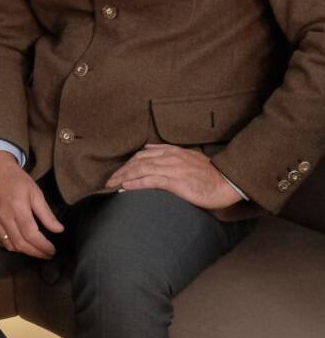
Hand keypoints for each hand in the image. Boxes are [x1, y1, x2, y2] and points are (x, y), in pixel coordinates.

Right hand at [0, 151, 63, 258]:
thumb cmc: (15, 179)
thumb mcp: (35, 192)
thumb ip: (46, 213)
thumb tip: (58, 230)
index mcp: (18, 209)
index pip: (32, 236)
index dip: (43, 247)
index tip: (52, 250)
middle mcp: (4, 218)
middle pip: (21, 244)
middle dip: (36, 253)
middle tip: (46, 254)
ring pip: (9, 245)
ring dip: (23, 251)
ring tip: (35, 251)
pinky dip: (10, 246)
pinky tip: (19, 245)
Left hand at [106, 143, 242, 209]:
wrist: (228, 182)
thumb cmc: (210, 174)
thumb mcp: (189, 157)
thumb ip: (170, 153)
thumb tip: (150, 149)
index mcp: (172, 151)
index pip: (142, 155)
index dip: (128, 163)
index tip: (118, 172)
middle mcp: (169, 157)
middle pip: (137, 161)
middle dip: (121, 171)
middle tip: (109, 181)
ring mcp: (172, 168)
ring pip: (140, 169)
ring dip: (123, 177)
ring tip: (112, 185)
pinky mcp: (176, 181)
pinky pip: (150, 180)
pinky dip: (136, 183)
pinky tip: (125, 188)